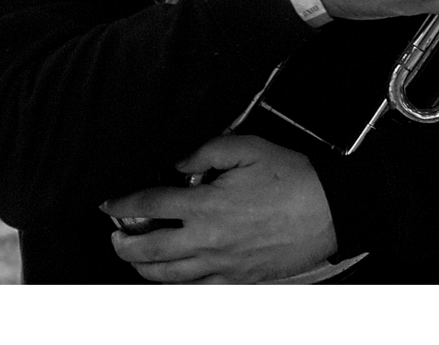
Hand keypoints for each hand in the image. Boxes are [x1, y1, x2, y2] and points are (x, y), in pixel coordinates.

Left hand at [102, 135, 335, 283]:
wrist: (329, 211)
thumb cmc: (292, 177)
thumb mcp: (248, 148)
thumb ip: (206, 151)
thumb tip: (179, 164)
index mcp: (207, 205)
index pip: (150, 206)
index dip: (123, 205)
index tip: (108, 203)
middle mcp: (207, 241)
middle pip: (149, 251)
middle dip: (123, 245)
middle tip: (114, 236)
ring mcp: (222, 265)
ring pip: (168, 277)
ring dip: (142, 268)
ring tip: (133, 258)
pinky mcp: (237, 280)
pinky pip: (196, 289)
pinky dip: (175, 284)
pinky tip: (171, 275)